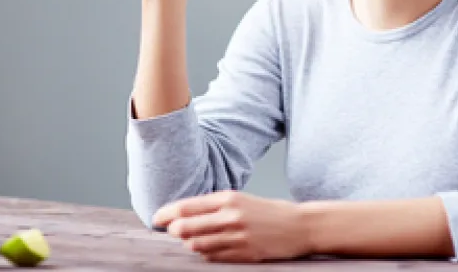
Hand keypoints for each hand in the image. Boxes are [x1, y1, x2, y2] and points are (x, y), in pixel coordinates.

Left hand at [152, 190, 310, 262]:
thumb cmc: (268, 212)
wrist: (300, 226)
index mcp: (228, 198)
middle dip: (173, 231)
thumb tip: (183, 214)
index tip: (157, 218)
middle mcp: (230, 216)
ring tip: (190, 240)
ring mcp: (237, 237)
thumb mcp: (240, 199)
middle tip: (171, 231)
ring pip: (196, 245)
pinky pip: (213, 258)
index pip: (186, 206)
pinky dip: (205, 255)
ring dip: (189, 244)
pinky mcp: (245, 254)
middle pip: (186, 227)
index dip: (167, 214)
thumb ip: (214, 206)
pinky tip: (208, 250)